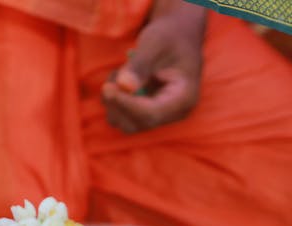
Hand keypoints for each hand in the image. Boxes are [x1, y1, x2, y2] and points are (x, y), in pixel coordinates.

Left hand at [101, 1, 205, 132]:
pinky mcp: (149, 112)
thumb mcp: (156, 42)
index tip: (108, 88)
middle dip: (118, 103)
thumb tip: (124, 86)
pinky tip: (120, 81)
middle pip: (138, 124)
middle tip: (113, 74)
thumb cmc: (170, 36)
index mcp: (184, 98)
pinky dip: (115, 102)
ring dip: (114, 102)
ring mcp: (161, 115)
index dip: (126, 105)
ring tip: (118, 73)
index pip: (151, 114)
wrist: (178, 37)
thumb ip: (140, 64)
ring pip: (128, 124)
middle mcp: (174, 113)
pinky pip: (125, 117)